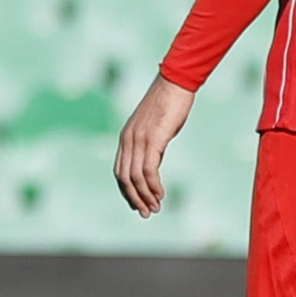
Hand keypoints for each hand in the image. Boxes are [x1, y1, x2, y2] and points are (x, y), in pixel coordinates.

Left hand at [113, 74, 194, 217]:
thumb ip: (151, 143)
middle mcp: (127, 139)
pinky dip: (153, 185)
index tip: (139, 204)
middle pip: (123, 178)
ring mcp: (138, 139)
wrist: (175, 83)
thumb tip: (154, 160)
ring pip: (135, 177)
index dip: (127, 191)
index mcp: (126, 137)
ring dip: (144, 196)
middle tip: (146, 213)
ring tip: (155, 208)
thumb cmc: (170, 102)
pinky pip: (148, 169)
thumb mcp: (156, 126)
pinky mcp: (152, 139)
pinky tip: (161, 193)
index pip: (120, 171)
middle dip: (134, 198)